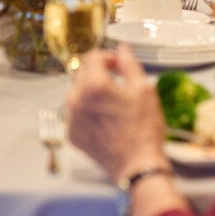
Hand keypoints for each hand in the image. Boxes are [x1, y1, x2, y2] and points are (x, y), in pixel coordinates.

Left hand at [66, 45, 167, 180]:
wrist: (137, 167)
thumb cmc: (143, 128)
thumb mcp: (143, 89)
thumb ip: (129, 63)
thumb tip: (121, 48)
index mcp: (93, 85)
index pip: (93, 57)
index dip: (108, 56)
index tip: (119, 63)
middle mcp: (76, 99)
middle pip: (82, 72)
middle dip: (98, 72)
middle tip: (117, 81)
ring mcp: (71, 118)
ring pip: (77, 91)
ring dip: (91, 90)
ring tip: (110, 100)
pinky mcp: (72, 134)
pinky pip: (75, 112)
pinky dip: (86, 109)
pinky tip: (103, 117)